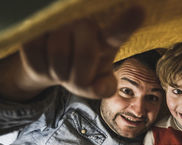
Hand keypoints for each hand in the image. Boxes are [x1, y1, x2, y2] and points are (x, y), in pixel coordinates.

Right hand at [2, 6, 143, 101]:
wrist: (53, 67)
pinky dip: (41, 70)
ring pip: (58, 56)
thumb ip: (105, 88)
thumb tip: (100, 87)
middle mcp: (84, 24)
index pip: (117, 32)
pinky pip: (36, 57)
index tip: (139, 10)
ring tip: (62, 69)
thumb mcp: (98, 84)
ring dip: (59, 74)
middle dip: (80, 77)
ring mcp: (59, 23)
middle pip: (86, 54)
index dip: (126, 23)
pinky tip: (46, 62)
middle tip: (77, 78)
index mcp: (106, 39)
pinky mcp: (34, 28)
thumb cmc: (83, 72)